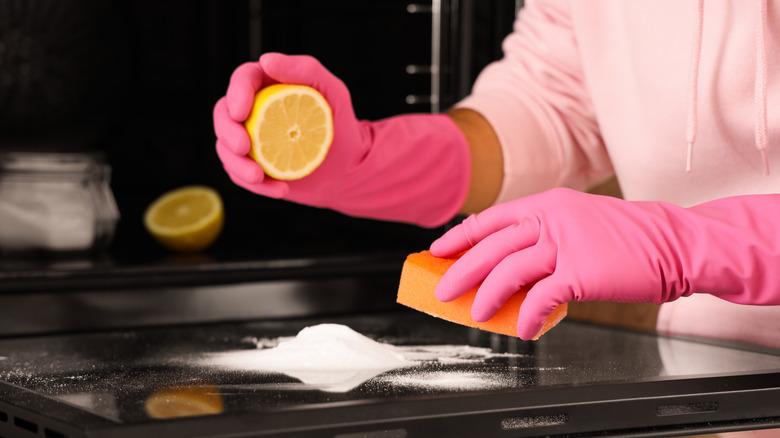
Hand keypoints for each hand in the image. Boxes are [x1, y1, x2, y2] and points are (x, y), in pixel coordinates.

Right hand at [213, 53, 368, 206]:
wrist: (349, 166)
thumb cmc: (341, 124)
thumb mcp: (333, 92)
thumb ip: (305, 69)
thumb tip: (266, 60)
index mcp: (268, 85)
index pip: (242, 80)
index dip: (236, 93)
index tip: (242, 112)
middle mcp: (253, 110)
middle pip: (222, 114)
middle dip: (226, 132)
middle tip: (244, 148)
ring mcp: (250, 139)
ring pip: (225, 148)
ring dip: (237, 165)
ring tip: (261, 177)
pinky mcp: (252, 165)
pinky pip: (239, 175)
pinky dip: (256, 186)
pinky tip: (280, 190)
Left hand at [430, 188, 703, 339]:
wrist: (674, 242)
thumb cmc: (626, 237)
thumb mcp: (577, 222)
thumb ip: (542, 237)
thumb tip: (505, 266)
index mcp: (547, 203)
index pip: (491, 219)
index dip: (460, 236)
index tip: (438, 250)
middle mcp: (552, 218)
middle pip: (491, 245)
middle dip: (461, 270)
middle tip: (443, 290)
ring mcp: (567, 243)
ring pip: (509, 270)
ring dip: (487, 295)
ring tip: (475, 314)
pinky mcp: (582, 271)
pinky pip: (542, 297)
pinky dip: (527, 315)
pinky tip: (522, 328)